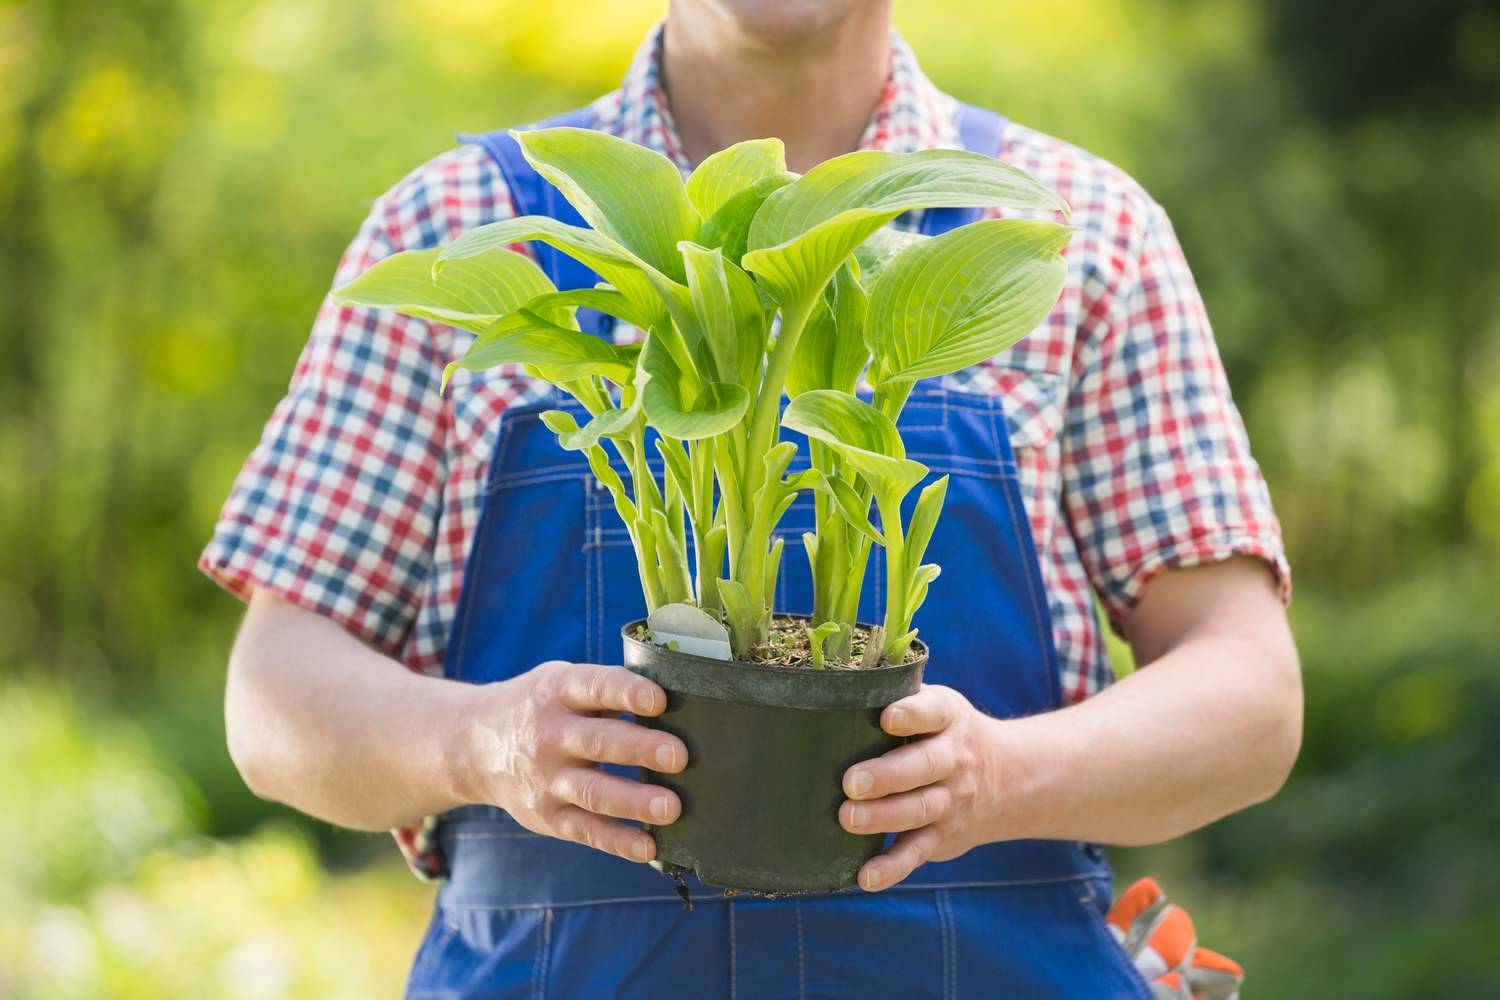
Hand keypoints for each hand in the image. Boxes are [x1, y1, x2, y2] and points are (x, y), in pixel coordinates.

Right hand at [454, 660, 687, 863]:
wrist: (474, 746)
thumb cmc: (541, 708)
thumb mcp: (561, 682)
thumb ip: (608, 689)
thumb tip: (678, 701)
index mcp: (558, 691)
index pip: (595, 687)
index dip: (627, 693)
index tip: (659, 700)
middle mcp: (549, 735)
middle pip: (598, 742)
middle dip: (640, 749)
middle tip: (679, 756)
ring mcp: (546, 779)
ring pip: (592, 792)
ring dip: (634, 802)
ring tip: (671, 808)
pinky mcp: (546, 816)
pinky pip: (585, 830)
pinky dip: (618, 841)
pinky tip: (649, 847)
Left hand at [839, 684, 999, 890]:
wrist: (1009, 779)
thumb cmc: (945, 732)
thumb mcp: (938, 703)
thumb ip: (897, 694)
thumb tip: (832, 686)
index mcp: (949, 718)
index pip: (933, 713)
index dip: (912, 714)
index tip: (887, 717)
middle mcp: (954, 759)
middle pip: (924, 767)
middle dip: (888, 775)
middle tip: (851, 781)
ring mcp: (950, 801)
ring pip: (920, 810)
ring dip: (883, 817)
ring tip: (848, 818)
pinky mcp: (942, 837)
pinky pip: (917, 853)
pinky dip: (892, 867)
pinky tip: (865, 876)